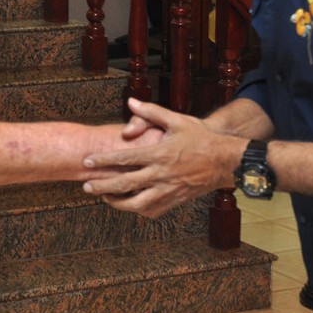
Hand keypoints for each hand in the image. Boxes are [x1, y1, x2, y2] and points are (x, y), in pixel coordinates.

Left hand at [81, 98, 243, 217]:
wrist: (225, 160)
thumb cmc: (201, 137)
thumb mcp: (176, 120)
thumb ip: (151, 112)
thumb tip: (131, 102)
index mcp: (159, 153)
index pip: (124, 158)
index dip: (103, 161)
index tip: (87, 162)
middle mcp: (161, 174)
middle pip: (124, 184)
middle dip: (102, 186)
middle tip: (87, 186)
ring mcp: (168, 190)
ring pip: (136, 203)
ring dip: (117, 203)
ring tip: (105, 198)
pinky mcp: (175, 200)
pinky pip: (153, 210)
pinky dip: (138, 210)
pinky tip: (130, 205)